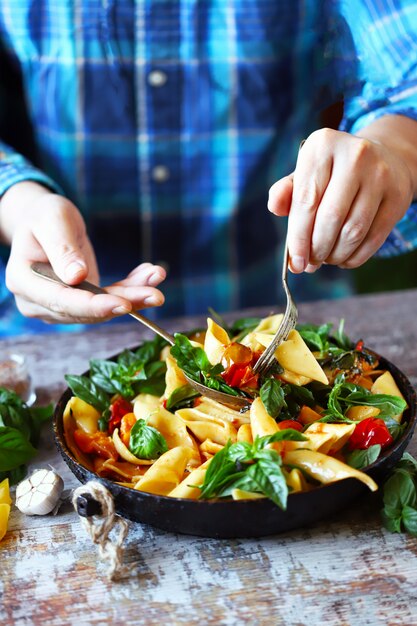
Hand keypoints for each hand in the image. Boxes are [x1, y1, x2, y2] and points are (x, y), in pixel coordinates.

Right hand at [1, 183, 165, 323]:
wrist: (44, 221)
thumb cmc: (44, 215)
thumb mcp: (52, 220)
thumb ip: (61, 247)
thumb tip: (77, 277)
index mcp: (24, 280)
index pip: (61, 301)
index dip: (93, 305)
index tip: (122, 304)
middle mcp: (38, 301)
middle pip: (86, 310)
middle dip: (124, 302)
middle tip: (156, 294)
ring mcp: (59, 306)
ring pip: (102, 309)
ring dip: (133, 296)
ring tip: (156, 277)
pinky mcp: (80, 302)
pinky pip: (109, 300)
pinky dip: (131, 289)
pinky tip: (149, 274)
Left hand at [267, 128, 413, 271]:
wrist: (382, 159)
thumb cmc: (332, 173)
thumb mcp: (306, 174)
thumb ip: (286, 191)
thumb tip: (275, 207)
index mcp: (323, 145)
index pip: (305, 200)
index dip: (297, 238)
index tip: (294, 263)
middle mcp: (355, 155)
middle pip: (330, 218)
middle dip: (316, 249)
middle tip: (310, 263)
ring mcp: (380, 174)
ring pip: (353, 231)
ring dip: (335, 255)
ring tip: (326, 258)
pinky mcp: (398, 195)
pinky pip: (374, 238)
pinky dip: (355, 257)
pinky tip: (344, 258)